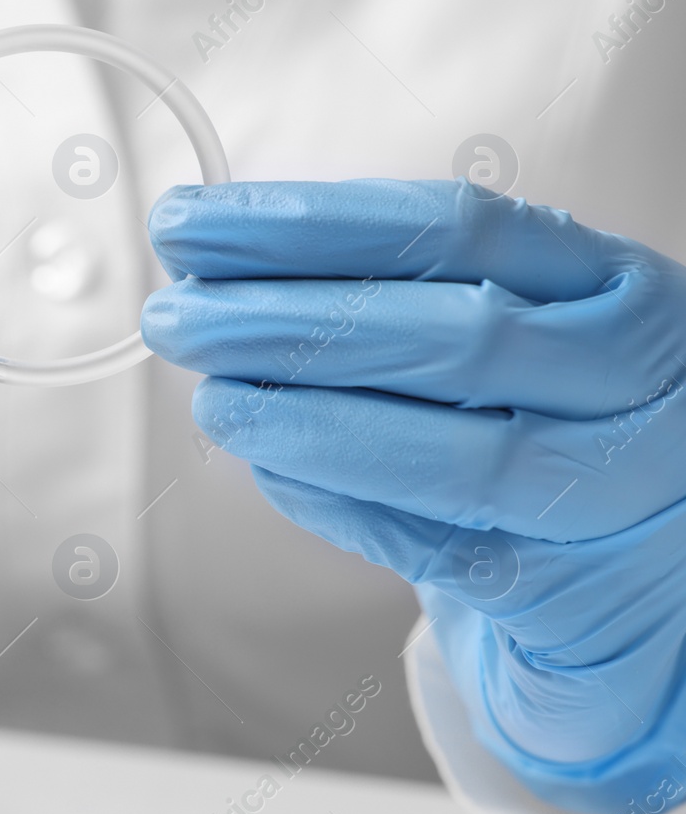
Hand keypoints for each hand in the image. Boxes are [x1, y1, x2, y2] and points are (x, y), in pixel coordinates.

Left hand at [141, 178, 685, 813]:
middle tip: (175, 317)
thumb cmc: (549, 418)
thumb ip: (396, 296)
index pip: (451, 229)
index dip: (306, 225)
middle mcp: (632, 377)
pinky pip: (437, 545)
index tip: (190, 227)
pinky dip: (341, 503)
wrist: (657, 563)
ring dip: (307, 423)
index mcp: (606, 284)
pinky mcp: (572, 587)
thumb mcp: (511, 327)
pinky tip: (272, 469)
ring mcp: (614, 489)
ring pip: (454, 454)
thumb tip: (218, 273)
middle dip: (288, 321)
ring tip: (214, 399)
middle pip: (449, 335)